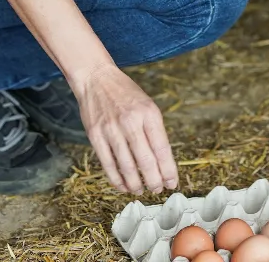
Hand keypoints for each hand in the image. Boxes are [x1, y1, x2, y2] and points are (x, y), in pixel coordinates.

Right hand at [72, 63, 178, 194]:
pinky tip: (123, 186)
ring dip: (136, 184)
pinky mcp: (95, 136)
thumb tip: (163, 160)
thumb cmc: (126, 94)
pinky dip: (117, 179)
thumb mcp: (148, 106)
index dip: (168, 170)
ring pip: (126, 166)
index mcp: (149, 113)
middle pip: (146, 161)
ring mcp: (111, 130)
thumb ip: (154, 131)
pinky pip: (108, 164)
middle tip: (158, 189)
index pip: (162, 149)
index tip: (173, 182)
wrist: (96, 79)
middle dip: (154, 180)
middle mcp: (131, 122)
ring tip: (141, 190)